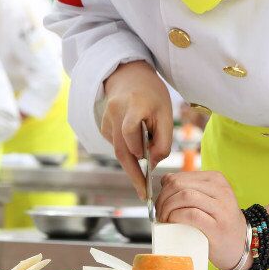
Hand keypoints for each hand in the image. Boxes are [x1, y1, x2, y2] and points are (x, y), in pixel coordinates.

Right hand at [101, 61, 173, 197]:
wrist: (129, 76)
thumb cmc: (152, 95)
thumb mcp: (165, 113)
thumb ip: (163, 140)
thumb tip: (152, 165)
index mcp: (134, 105)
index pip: (130, 130)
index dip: (138, 150)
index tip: (147, 166)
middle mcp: (115, 112)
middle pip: (121, 150)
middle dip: (133, 174)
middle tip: (143, 193)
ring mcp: (106, 119)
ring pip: (119, 150)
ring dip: (133, 161)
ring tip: (146, 160)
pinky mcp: (103, 126)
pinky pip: (116, 145)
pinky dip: (127, 150)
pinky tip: (135, 142)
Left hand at [155, 171, 251, 269]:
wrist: (240, 245)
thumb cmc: (219, 222)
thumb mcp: (208, 199)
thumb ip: (190, 188)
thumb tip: (164, 180)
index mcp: (215, 179)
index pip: (179, 177)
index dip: (164, 190)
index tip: (160, 204)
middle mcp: (220, 189)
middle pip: (179, 184)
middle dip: (163, 199)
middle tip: (160, 213)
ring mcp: (221, 207)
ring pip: (184, 196)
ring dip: (167, 208)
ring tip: (165, 219)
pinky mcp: (218, 226)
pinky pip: (190, 214)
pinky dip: (176, 217)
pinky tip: (173, 223)